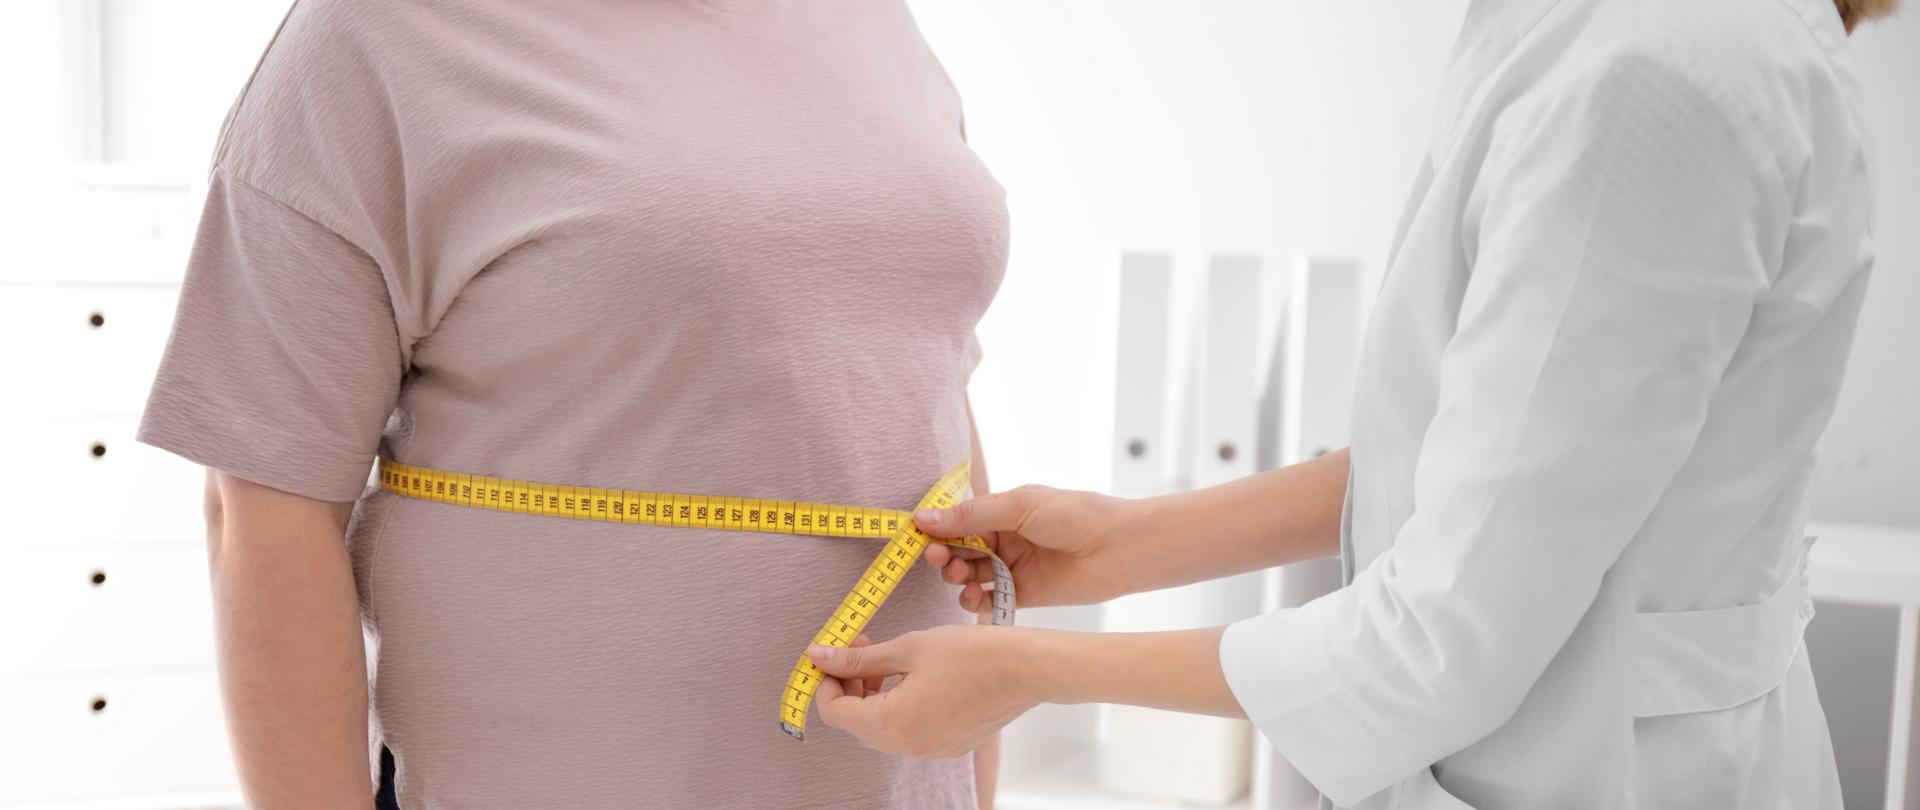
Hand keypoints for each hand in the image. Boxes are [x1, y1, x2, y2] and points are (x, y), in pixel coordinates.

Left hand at [809, 625, 1041, 757]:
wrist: (1029, 670)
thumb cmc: (973, 653)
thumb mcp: (909, 647)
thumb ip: (860, 659)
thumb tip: (818, 657)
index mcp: (894, 723)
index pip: (834, 712)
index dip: (826, 682)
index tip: (835, 653)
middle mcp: (909, 747)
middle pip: (855, 724)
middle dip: (849, 686)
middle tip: (862, 647)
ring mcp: (930, 751)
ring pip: (880, 729)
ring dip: (872, 696)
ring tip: (889, 660)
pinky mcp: (947, 746)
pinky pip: (907, 732)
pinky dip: (897, 707)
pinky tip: (914, 678)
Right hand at [916, 485, 1135, 610]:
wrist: (1120, 548)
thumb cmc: (1075, 515)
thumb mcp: (1019, 506)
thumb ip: (971, 515)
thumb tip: (922, 518)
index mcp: (1002, 511)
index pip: (958, 520)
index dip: (937, 528)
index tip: (917, 537)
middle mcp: (1004, 538)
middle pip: (959, 548)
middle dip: (944, 553)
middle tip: (939, 558)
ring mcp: (1012, 567)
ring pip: (969, 574)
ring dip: (957, 576)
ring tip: (960, 575)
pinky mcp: (1023, 594)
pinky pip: (987, 598)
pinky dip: (973, 600)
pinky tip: (971, 596)